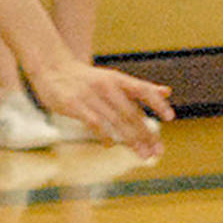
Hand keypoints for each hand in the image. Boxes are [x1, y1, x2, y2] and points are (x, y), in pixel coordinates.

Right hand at [30, 55, 172, 157]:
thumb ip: (140, 88)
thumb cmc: (88, 78)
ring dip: (131, 140)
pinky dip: (105, 135)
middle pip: (131, 112)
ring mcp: (90, 95)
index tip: (170, 117)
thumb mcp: (115, 78)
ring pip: (116, 120)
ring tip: (143, 154)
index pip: (142, 90)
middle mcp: (107, 86)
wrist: (52, 68)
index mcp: (118, 79)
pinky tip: (111, 145)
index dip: (156, 103)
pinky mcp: (74, 105)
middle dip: (146, 133)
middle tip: (158, 151)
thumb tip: (168, 92)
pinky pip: (94, 123)